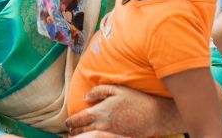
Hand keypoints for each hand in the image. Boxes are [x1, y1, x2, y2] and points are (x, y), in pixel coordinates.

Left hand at [65, 85, 181, 136]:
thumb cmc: (135, 99)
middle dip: (74, 132)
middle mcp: (103, 125)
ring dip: (83, 137)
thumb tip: (85, 98)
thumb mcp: (117, 89)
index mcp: (100, 112)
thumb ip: (98, 91)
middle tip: (70, 132)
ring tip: (77, 137)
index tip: (67, 123)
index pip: (79, 119)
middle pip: (83, 131)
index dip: (71, 121)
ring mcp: (110, 134)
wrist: (154, 116)